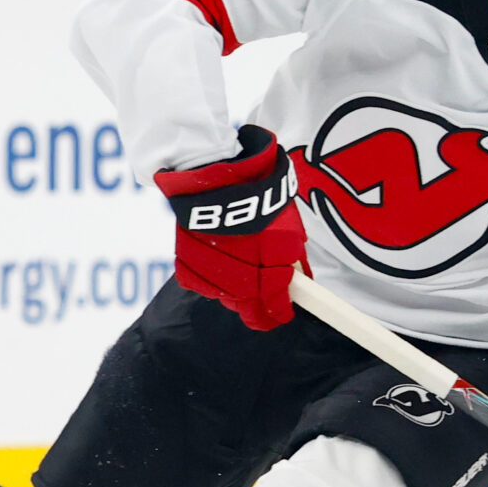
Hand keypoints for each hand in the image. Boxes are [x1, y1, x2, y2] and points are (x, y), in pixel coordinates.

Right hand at [154, 125, 305, 331]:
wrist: (216, 172)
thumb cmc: (258, 193)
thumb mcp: (288, 224)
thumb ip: (292, 257)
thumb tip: (299, 279)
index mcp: (269, 264)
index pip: (276, 303)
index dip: (280, 312)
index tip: (282, 315)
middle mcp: (240, 273)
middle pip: (248, 307)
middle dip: (258, 311)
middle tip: (263, 312)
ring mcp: (213, 270)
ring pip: (224, 298)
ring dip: (234, 296)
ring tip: (240, 286)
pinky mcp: (188, 262)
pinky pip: (199, 283)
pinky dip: (208, 281)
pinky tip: (216, 273)